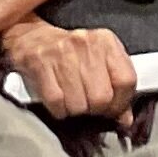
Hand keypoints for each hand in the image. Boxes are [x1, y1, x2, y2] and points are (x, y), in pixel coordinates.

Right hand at [1, 17, 135, 120]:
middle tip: (89, 106)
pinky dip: (58, 110)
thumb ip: (116, 86)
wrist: (31, 37)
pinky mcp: (40, 64)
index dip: (121, 103)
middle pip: (102, 97)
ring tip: (71, 101)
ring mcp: (61, 53)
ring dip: (75, 110)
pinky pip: (57, 103)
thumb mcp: (99, 61)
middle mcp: (85, 44)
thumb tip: (125, 119)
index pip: (126, 80)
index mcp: (105, 41)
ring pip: (79, 104)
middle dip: (95, 110)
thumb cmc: (69, 53)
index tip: (113, 109)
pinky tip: (58, 102)